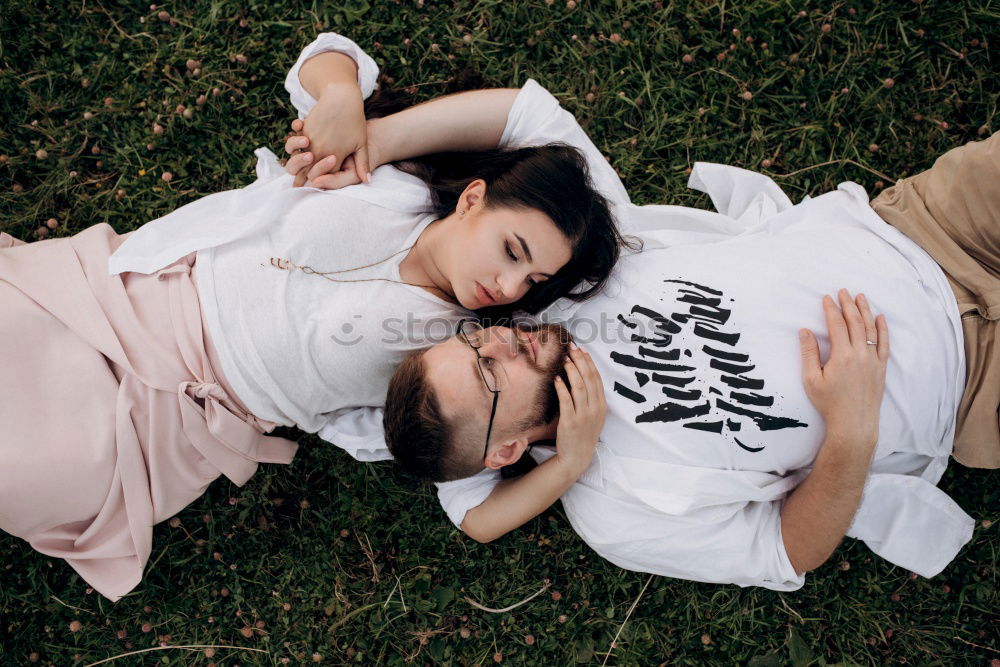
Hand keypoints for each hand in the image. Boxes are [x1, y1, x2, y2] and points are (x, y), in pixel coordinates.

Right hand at [282, 80, 369, 186]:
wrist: (342, 98)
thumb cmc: (355, 122)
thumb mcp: (361, 144)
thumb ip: (363, 164)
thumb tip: (367, 182)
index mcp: (335, 157)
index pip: (323, 176)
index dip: (318, 183)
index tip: (312, 188)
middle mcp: (320, 150)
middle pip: (308, 170)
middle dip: (301, 179)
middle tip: (295, 186)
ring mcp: (310, 139)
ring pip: (298, 157)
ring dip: (295, 163)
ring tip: (294, 170)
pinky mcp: (304, 128)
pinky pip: (295, 140)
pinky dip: (293, 144)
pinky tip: (295, 147)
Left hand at [552, 346, 606, 473]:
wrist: (577, 457)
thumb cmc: (583, 433)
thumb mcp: (593, 415)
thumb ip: (591, 398)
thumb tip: (582, 375)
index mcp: (601, 405)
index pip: (596, 378)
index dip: (589, 362)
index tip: (581, 349)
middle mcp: (594, 409)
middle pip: (589, 379)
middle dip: (580, 361)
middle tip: (571, 348)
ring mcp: (583, 415)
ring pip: (579, 387)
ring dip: (571, 370)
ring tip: (564, 359)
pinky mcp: (570, 422)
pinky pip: (566, 401)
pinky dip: (562, 388)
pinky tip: (556, 379)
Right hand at [799, 289, 888, 449]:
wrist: (854, 423)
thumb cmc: (829, 403)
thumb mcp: (811, 380)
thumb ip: (808, 353)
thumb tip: (805, 331)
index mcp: (842, 356)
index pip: (836, 325)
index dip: (831, 310)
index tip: (826, 298)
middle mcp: (860, 354)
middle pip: (855, 322)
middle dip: (848, 304)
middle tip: (843, 291)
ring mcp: (873, 360)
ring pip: (870, 329)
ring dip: (865, 311)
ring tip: (860, 297)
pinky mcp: (881, 368)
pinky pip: (884, 343)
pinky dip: (882, 328)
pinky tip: (880, 317)